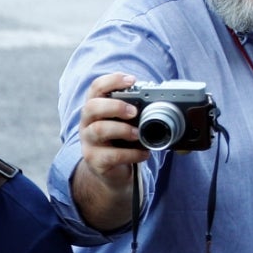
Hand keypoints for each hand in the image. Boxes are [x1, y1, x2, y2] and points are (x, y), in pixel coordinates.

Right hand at [76, 73, 152, 195]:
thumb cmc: (122, 142)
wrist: (113, 172)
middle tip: (134, 111)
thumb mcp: (126, 124)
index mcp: (96, 109)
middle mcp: (87, 123)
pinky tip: (143, 153)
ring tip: (138, 134)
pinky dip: (131, 153)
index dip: (112, 81)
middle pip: (92, 107)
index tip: (131, 80)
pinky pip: (111, 155)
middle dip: (115, 106)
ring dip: (123, 130)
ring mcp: (89, 143)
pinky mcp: (95, 161)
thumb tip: (165, 103)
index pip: (96, 88)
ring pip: (99, 130)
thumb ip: (136, 112)